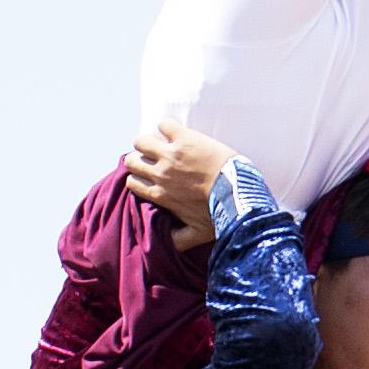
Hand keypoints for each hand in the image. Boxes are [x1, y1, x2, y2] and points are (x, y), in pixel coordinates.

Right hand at [127, 120, 235, 243]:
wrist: (236, 191)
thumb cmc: (219, 214)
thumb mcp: (197, 233)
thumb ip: (179, 240)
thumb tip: (169, 244)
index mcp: (160, 195)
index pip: (132, 183)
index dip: (137, 178)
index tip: (147, 176)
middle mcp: (160, 173)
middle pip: (132, 161)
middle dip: (139, 158)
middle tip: (152, 159)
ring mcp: (170, 154)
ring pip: (141, 141)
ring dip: (148, 141)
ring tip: (160, 143)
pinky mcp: (184, 138)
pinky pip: (164, 124)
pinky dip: (167, 126)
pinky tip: (175, 132)